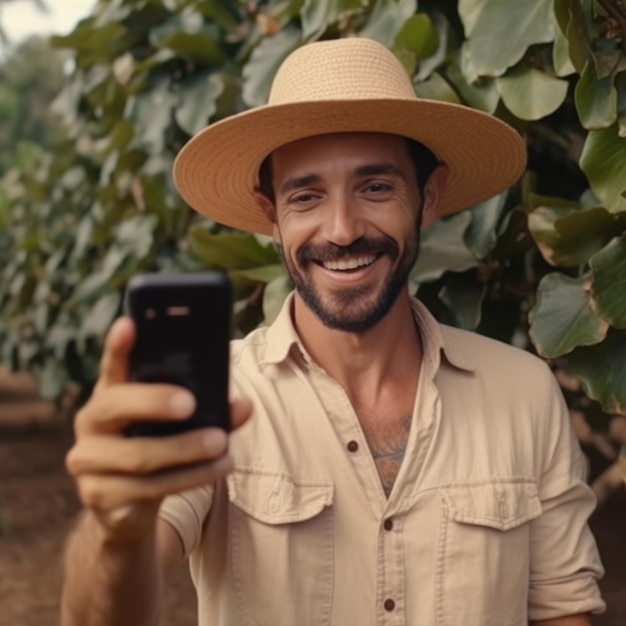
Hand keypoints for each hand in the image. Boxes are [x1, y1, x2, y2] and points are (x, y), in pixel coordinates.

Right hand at [66, 317, 251, 541]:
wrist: (127, 505)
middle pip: (115, 405)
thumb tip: (245, 405)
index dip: (118, 345)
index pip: (112, 364)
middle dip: (154, 401)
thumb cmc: (159, 445)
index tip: (130, 323)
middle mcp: (92, 422)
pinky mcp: (98, 495)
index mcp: (111, 392)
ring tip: (221, 443)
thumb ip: (209, 408)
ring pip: (138, 455)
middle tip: (190, 403)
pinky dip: (189, 477)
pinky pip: (147, 488)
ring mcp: (89, 460)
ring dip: (185, 449)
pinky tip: (218, 469)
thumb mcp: (180, 423)